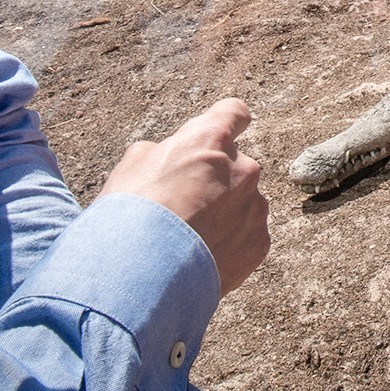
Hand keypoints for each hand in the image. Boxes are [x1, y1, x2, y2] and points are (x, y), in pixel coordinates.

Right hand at [101, 97, 269, 293]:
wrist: (140, 277)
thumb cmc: (129, 216)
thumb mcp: (131, 168)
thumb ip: (162, 152)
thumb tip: (170, 155)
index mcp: (210, 141)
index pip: (234, 113)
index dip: (227, 123)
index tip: (221, 135)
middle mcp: (242, 168)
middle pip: (237, 166)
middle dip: (216, 181)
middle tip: (185, 208)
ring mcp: (255, 207)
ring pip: (244, 203)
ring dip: (225, 215)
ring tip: (189, 241)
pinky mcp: (260, 242)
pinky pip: (248, 236)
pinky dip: (230, 245)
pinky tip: (201, 259)